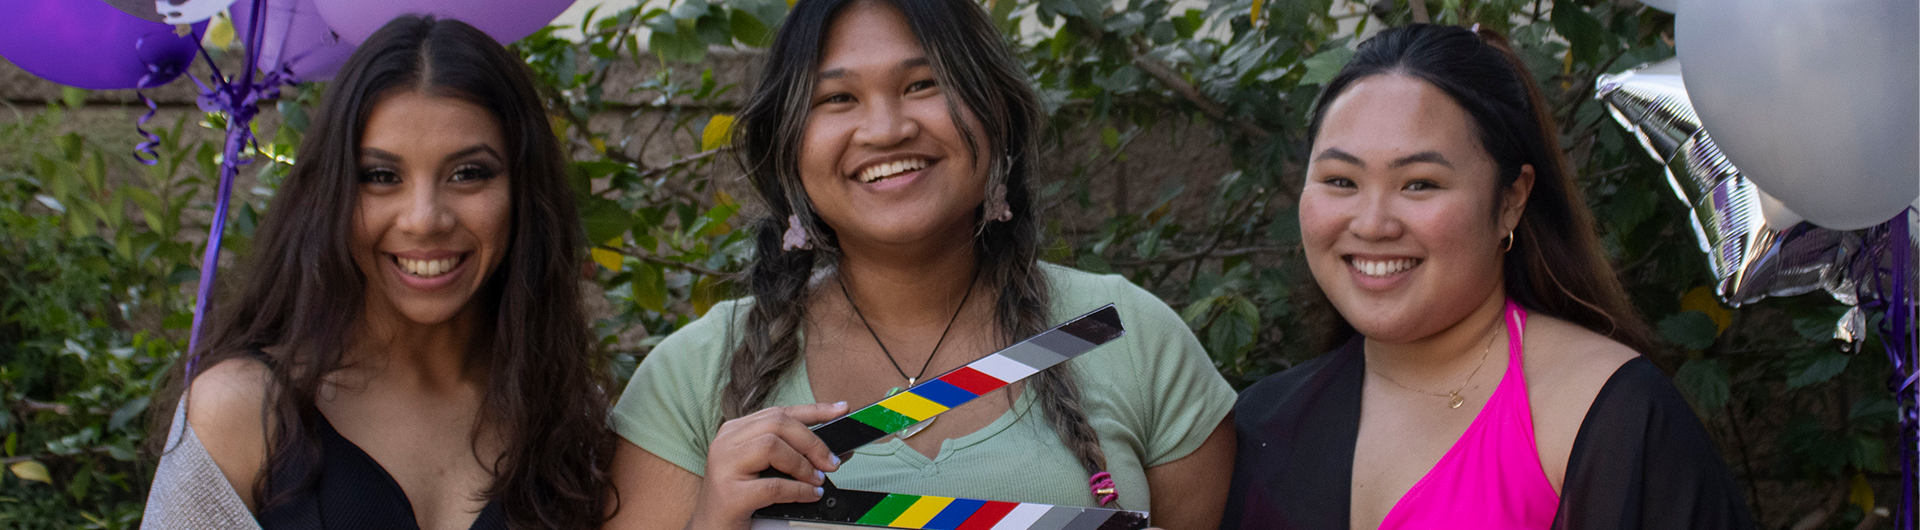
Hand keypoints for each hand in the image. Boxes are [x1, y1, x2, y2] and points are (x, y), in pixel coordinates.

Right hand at [686, 401, 848, 529]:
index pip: (779, 412)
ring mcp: (724, 466)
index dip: (814, 409)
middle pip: (777, 424)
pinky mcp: (729, 494)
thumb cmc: (740, 498)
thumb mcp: (763, 469)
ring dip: (802, 464)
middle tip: (831, 462)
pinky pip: (773, 485)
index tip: (840, 409)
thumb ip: (791, 456)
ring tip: (816, 480)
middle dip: (812, 442)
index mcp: (735, 431)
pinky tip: (809, 494)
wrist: (710, 528)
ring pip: (771, 446)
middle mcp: (726, 442)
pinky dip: (798, 490)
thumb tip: (831, 454)